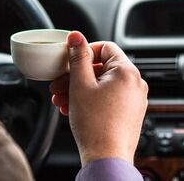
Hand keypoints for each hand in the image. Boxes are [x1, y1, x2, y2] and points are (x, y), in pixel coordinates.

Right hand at [49, 31, 147, 165]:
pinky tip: (71, 107)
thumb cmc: (95, 123)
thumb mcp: (79, 84)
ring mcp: (133, 100)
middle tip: (58, 83)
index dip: (84, 51)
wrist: (105, 157)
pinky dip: (88, 99)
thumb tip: (76, 36)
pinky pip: (105, 98)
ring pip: (100, 84)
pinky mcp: (128, 113)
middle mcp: (134, 84)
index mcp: (126, 72)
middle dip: (75, 75)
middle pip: (100, 68)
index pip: (105, 47)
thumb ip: (77, 57)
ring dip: (78, 89)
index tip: (69, 60)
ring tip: (61, 99)